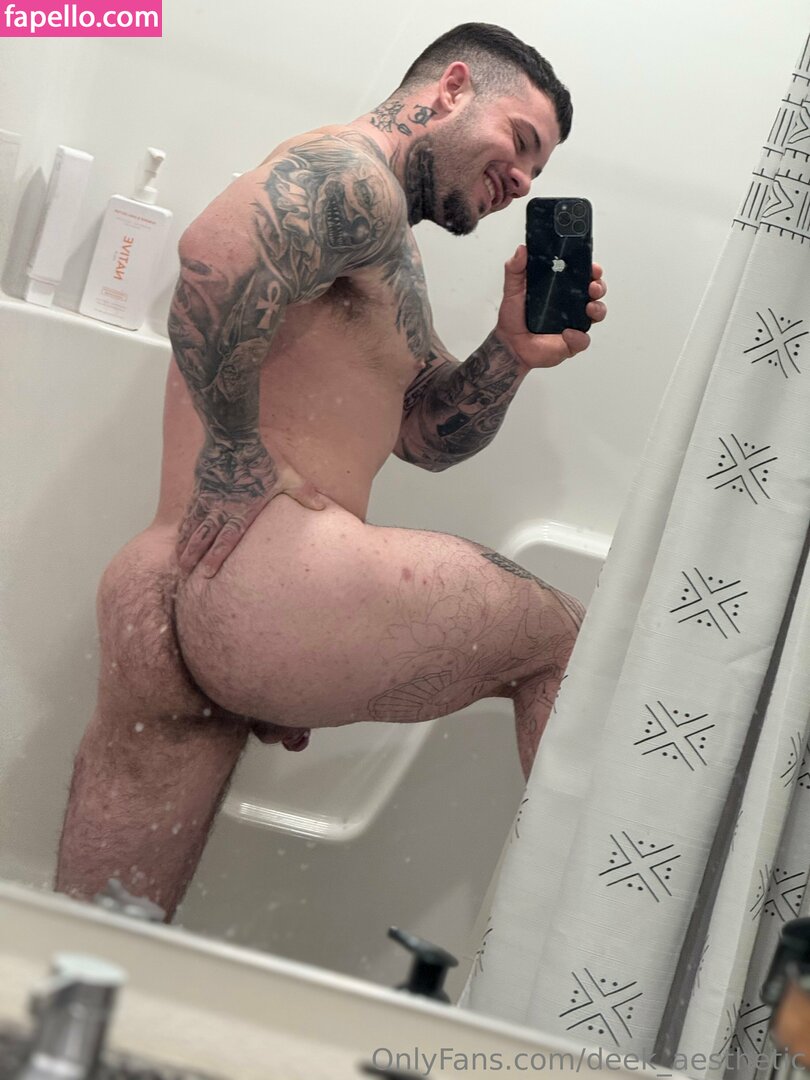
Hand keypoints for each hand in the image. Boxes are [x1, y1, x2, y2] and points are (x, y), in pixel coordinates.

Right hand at [176, 439, 326, 577]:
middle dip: (194, 555)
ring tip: (178, 560)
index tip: (206, 573)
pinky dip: (183, 524)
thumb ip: (303, 493)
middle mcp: (222, 507)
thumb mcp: (288, 476)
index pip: (228, 539)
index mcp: (243, 509)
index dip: (216, 556)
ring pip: (193, 525)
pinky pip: (190, 510)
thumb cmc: (263, 457)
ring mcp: (208, 498)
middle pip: (205, 536)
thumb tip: (322, 507)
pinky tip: (178, 533)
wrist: (234, 436)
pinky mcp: (200, 487)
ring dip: (185, 543)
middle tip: (185, 572)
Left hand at [495, 244, 607, 369]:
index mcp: (561, 289)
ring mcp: (574, 323)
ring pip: (597, 313)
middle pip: (595, 292)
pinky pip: (583, 340)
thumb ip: (515, 268)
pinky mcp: (571, 342)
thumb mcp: (513, 289)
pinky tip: (568, 333)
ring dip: (598, 308)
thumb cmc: (514, 318)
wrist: (510, 345)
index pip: (583, 275)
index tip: (592, 267)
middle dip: (599, 286)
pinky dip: (579, 337)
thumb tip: (521, 250)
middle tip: (592, 286)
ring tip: (589, 308)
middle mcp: (571, 305)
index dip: (592, 269)